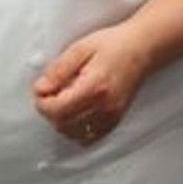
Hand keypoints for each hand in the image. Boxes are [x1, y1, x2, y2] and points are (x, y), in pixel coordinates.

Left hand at [32, 25, 151, 146]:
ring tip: (65, 101)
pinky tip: (77, 112)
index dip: (42, 103)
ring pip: (73, 134)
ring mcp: (111, 117)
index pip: (57, 110)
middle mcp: (104, 107)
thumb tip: (41, 88)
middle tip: (51, 93)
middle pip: (63, 124)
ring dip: (62, 121)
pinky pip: (89, 138)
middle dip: (50, 111)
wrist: (141, 49)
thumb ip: (58, 70)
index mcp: (94, 87)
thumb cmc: (114, 45)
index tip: (41, 90)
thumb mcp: (80, 49)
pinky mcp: (115, 121)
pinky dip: (76, 129)